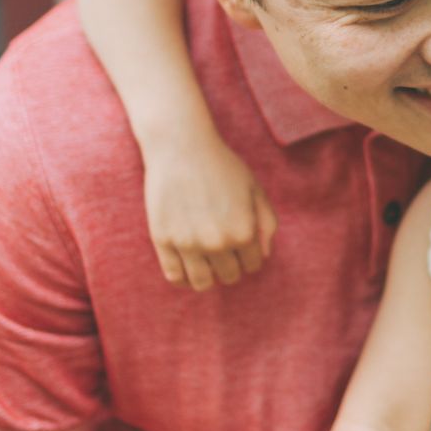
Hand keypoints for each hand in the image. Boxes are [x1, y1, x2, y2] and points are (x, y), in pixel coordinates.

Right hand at [142, 130, 276, 288]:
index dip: (249, 255)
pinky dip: (183, 277)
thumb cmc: (222, 166)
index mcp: (244, 232)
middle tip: (223, 249)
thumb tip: (263, 255)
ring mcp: (188, 244)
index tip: (241, 244)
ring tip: (206, 260)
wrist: (181, 147)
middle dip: (231, 266)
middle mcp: (218, 243)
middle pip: (230, 276)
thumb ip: (267, 223)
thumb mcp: (255, 189)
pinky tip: (187, 264)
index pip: (253, 265)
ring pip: (203, 283)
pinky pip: (175, 276)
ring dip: (208, 276)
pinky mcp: (163, 240)